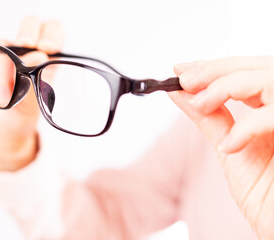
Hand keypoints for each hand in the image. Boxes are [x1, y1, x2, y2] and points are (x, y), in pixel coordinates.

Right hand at [0, 16, 63, 170]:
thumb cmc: (20, 118)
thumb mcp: (32, 106)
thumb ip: (35, 80)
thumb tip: (39, 55)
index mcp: (44, 61)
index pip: (52, 34)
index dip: (51, 34)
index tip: (47, 48)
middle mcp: (23, 53)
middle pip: (29, 26)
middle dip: (28, 32)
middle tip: (25, 44)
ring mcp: (0, 55)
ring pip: (1, 45)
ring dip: (1, 73)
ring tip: (2, 100)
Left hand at [169, 56, 273, 238]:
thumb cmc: (266, 196)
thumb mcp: (229, 150)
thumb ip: (208, 118)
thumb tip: (178, 92)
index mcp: (273, 112)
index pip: (247, 71)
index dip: (215, 66)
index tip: (181, 70)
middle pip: (260, 66)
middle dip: (218, 69)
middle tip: (184, 79)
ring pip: (270, 78)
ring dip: (228, 85)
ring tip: (200, 103)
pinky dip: (248, 126)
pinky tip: (229, 145)